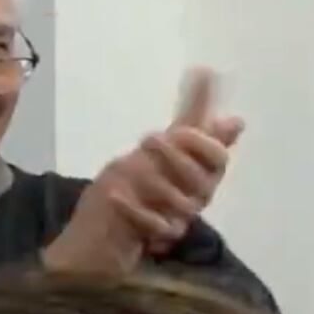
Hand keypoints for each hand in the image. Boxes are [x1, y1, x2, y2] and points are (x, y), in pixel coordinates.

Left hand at [44, 68, 243, 274]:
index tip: (180, 131)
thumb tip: (207, 72)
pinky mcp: (155, 241)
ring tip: (128, 168)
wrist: (96, 241)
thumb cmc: (128, 188)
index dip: (203, 145)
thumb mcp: (154, 145)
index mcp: (197, 174)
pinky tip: (115, 196)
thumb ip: (186, 116)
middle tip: (149, 139)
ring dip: (157, 183)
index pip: (217, 158)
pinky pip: (154, 226)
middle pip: (205, 180)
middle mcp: (193, 198)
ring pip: (184, 203)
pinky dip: (134, 211)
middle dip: (178, 159)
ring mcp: (176, 220)